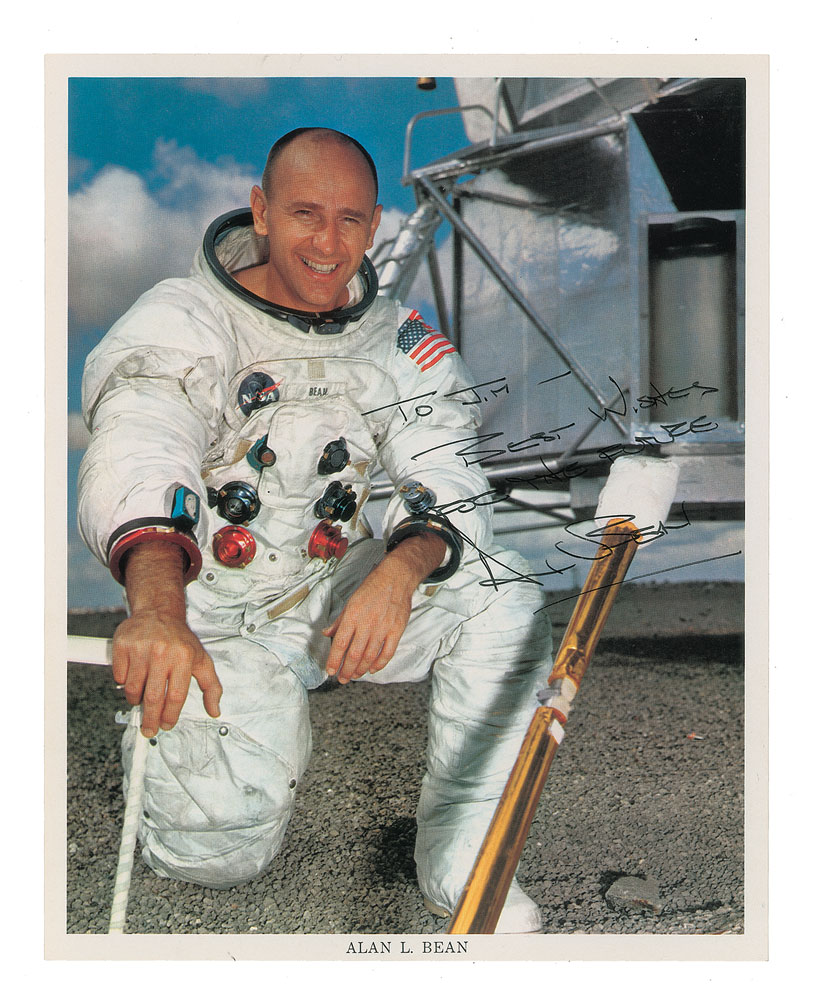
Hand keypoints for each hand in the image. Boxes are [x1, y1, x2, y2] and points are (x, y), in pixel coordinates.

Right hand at [114, 538, 221, 737]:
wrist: (159, 612)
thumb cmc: (180, 640)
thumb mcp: (201, 660)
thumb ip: (211, 686)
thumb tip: (215, 710)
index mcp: (184, 657)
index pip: (176, 696)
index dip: (170, 715)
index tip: (166, 724)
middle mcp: (163, 653)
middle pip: (154, 697)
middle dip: (150, 719)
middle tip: (149, 729)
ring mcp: (141, 649)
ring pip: (133, 689)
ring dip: (136, 700)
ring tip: (142, 699)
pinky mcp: (124, 645)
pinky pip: (120, 676)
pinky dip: (124, 683)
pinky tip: (133, 678)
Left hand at [322, 532, 445, 683]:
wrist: (396, 577)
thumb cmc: (372, 588)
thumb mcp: (350, 601)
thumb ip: (339, 621)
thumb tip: (326, 633)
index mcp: (352, 615)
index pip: (339, 643)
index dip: (334, 660)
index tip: (330, 670)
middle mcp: (367, 623)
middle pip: (354, 654)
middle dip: (346, 670)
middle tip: (342, 679)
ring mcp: (383, 628)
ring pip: (370, 656)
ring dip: (361, 669)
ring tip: (354, 675)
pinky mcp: (397, 630)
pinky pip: (387, 652)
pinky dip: (380, 664)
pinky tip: (373, 669)